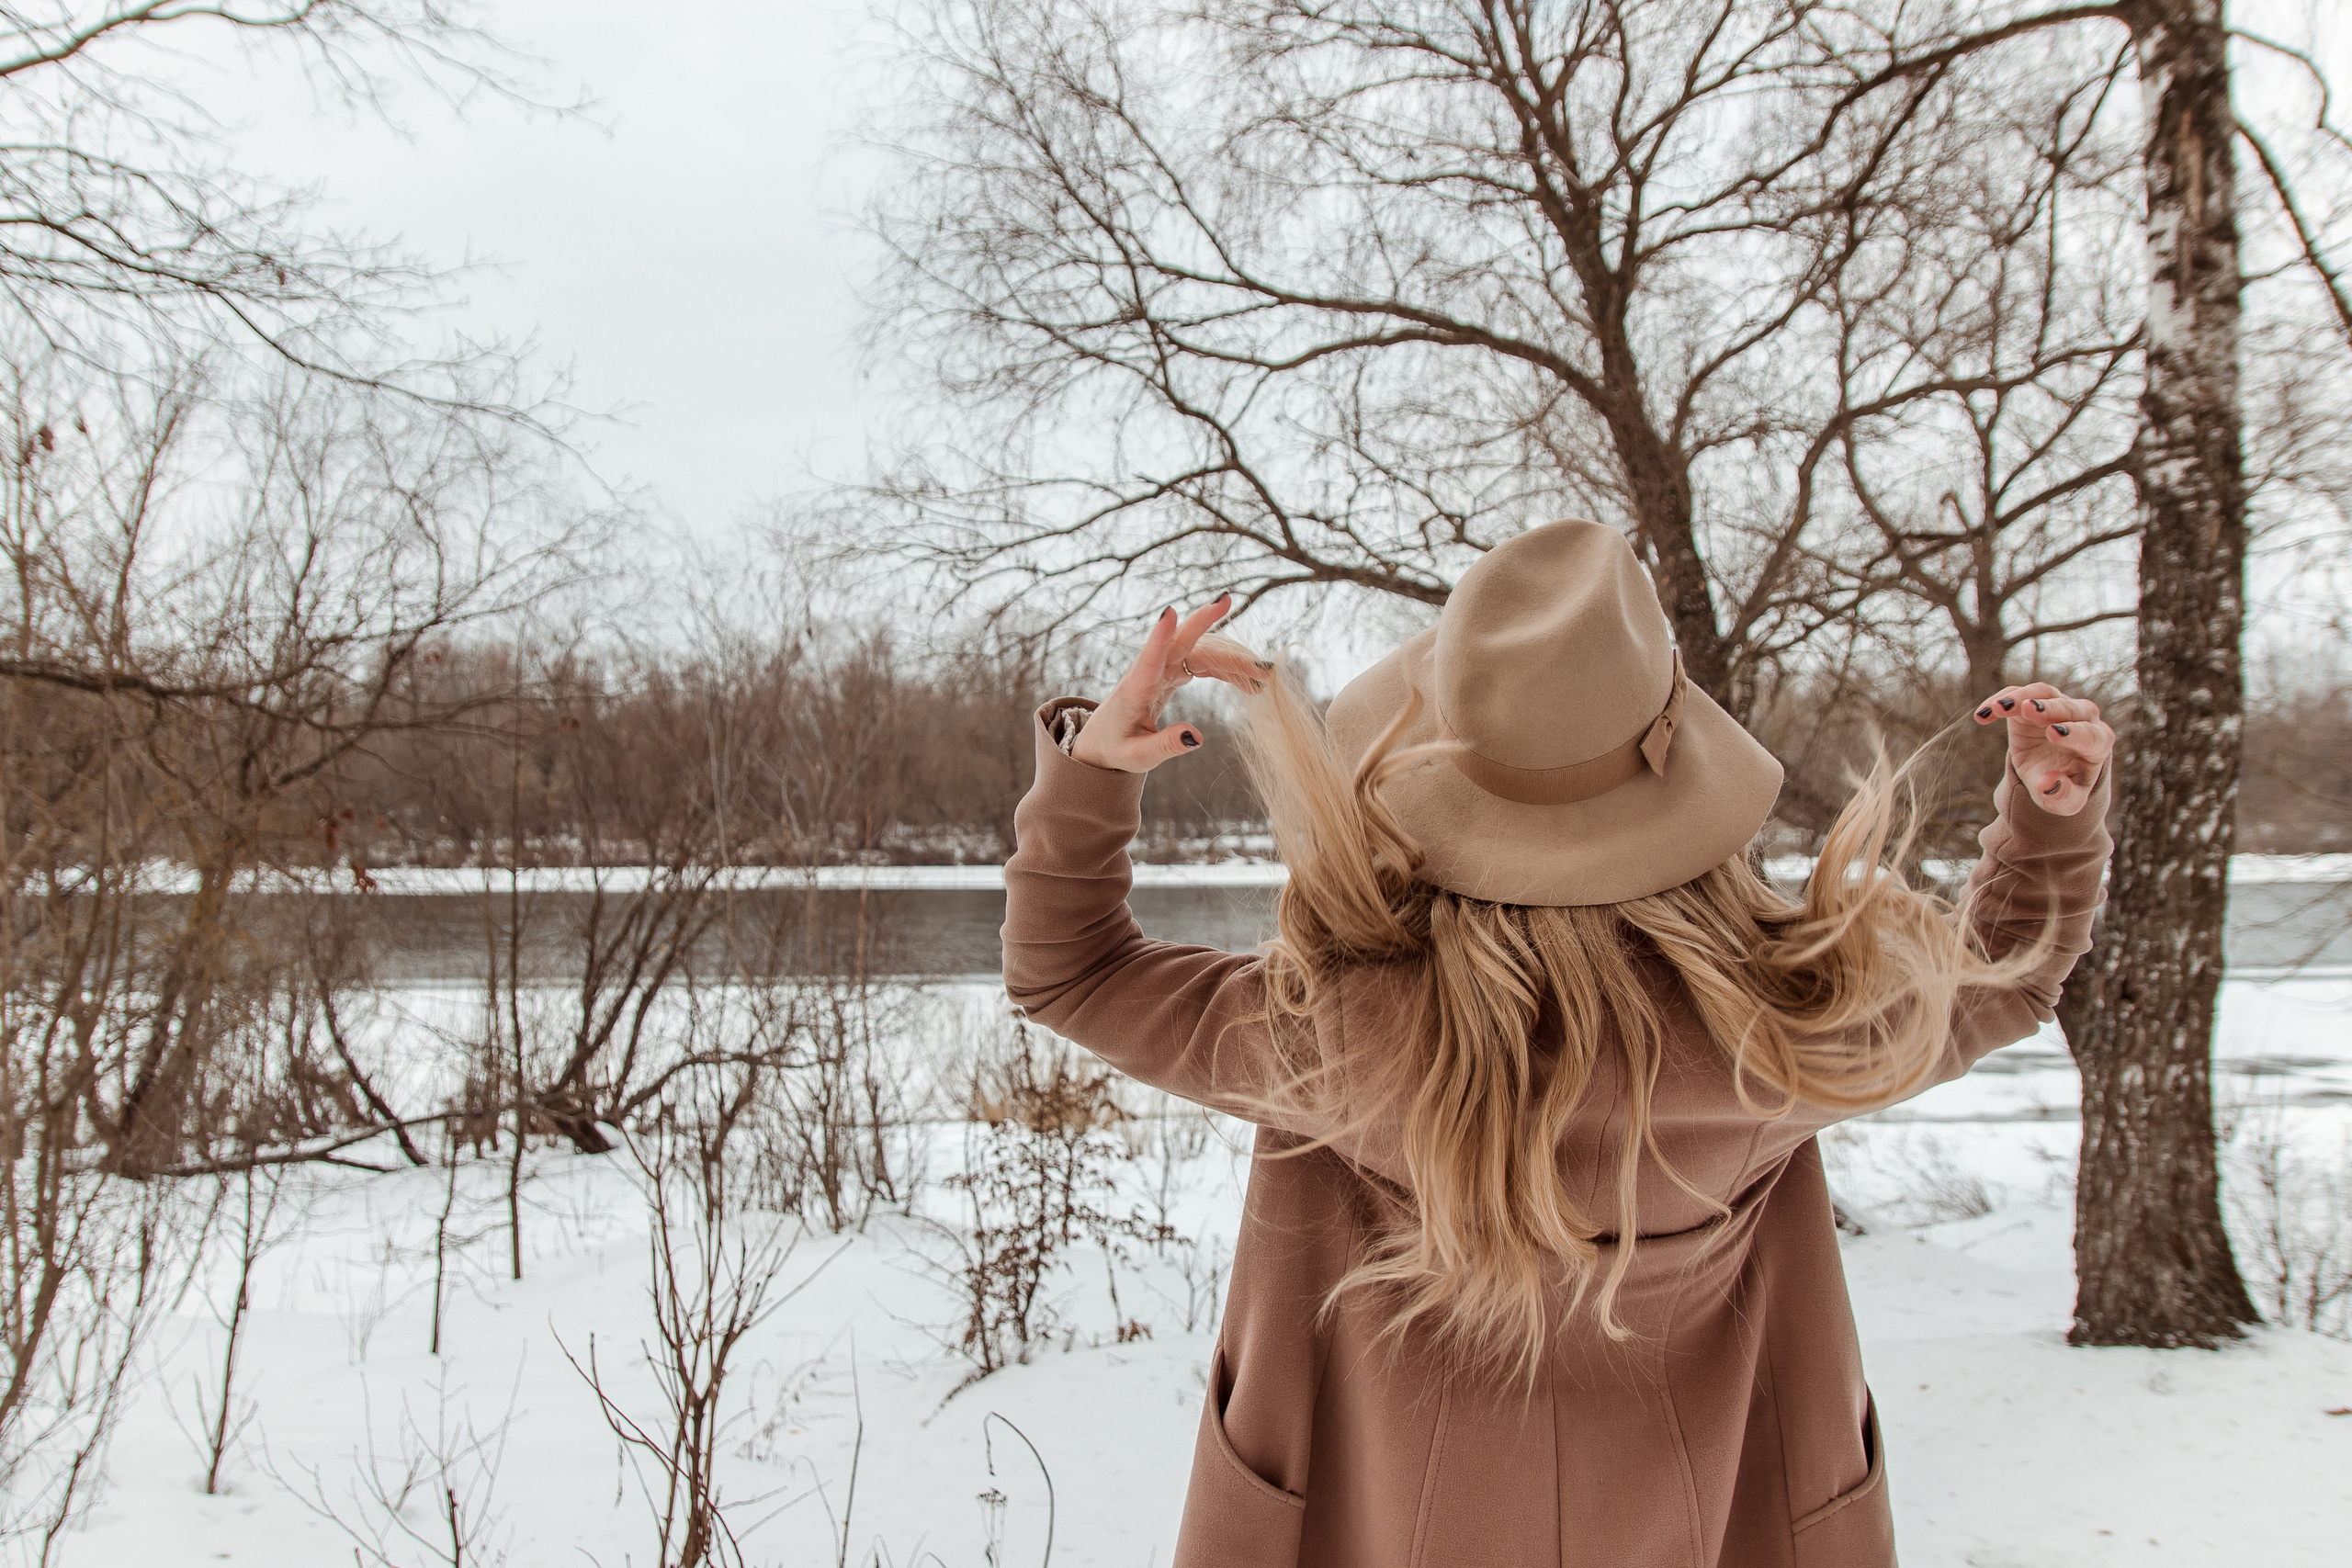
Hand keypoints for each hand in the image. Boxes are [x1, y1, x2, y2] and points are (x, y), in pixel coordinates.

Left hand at [1069, 594, 1267, 772]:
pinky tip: (1246, 681)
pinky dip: (1225, 668)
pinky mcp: (1170, 671)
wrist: (1103, 739)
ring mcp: (1161, 667)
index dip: (1158, 635)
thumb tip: (1197, 737)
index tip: (1170, 611)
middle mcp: (1149, 671)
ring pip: (1199, 650)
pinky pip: (1202, 661)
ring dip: (1231, 658)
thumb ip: (1165, 746)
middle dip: (1217, 638)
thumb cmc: (1115, 747)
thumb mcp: (1137, 756)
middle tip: (1252, 651)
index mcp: (1135, 688)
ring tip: (1262, 676)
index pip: (1148, 658)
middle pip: (1184, 643)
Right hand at [1971, 682, 2113, 815]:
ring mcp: (2058, 706)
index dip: (2073, 733)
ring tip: (1999, 707)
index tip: (2052, 733)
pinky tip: (1983, 715)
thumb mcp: (2065, 801)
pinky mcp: (2033, 701)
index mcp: (2096, 744)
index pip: (2091, 735)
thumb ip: (2061, 796)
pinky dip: (2000, 700)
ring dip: (2022, 696)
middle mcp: (2083, 719)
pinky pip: (2018, 693)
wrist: (2049, 771)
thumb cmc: (2062, 786)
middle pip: (2070, 707)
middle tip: (2028, 709)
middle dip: (2049, 708)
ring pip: (2044, 692)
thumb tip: (2046, 784)